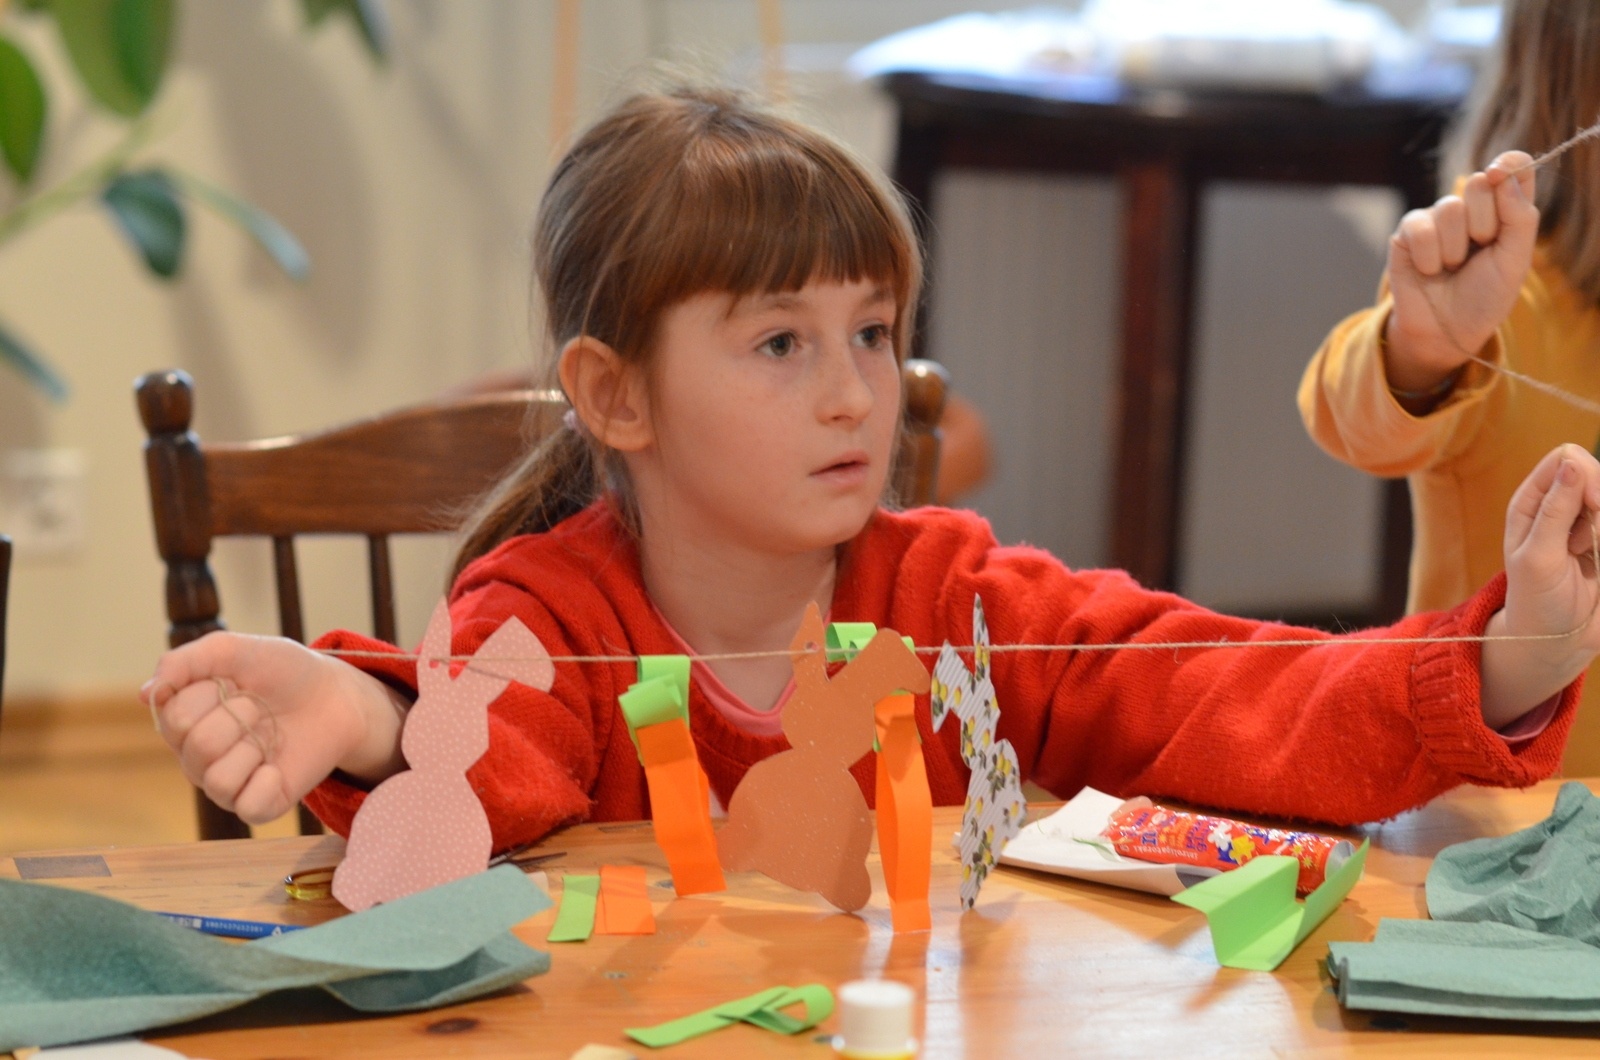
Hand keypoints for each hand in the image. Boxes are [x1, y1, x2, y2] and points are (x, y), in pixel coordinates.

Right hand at [141, 633, 407, 823]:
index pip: (176, 715)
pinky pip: (246, 806)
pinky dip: (266, 782)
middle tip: (258, 706)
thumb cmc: (281, 671)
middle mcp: (195, 756)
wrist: (333, 694)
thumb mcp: (234, 649)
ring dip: (254, 745)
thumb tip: (146, 694)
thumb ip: (185, 661)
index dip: (213, 692)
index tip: (237, 682)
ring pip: (217, 779)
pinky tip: (277, 764)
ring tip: (268, 732)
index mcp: (182, 720)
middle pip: (196, 745)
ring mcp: (225, 783)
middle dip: (238, 714)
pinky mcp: (257, 804)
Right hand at [1385, 151, 1538, 396]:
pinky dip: (1429, 256)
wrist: (1447, 331)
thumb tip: (1502, 175)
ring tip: (1452, 268)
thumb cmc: (1485, 297)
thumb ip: (1519, 217)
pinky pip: (1420, 227)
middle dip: (1485, 224)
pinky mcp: (1407, 233)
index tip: (1501, 173)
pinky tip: (1429, 271)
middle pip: (1480, 183)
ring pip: (1450, 207)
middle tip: (1479, 252)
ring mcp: (1437, 218)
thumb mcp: (1516, 261)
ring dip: (1455, 248)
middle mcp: (1472, 208)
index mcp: (1505, 209)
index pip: (1512, 166)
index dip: (1509, 164)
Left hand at [1480, 444, 1599, 728]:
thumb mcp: (1540, 557)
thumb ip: (1556, 510)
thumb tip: (1572, 463)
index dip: (1589, 475)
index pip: (1568, 458)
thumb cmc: (1536, 601)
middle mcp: (1561, 504)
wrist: (1557, 639)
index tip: (1596, 505)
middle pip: (1599, 476)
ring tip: (1589, 559)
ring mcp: (1588, 521)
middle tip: (1584, 545)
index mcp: (1532, 501)